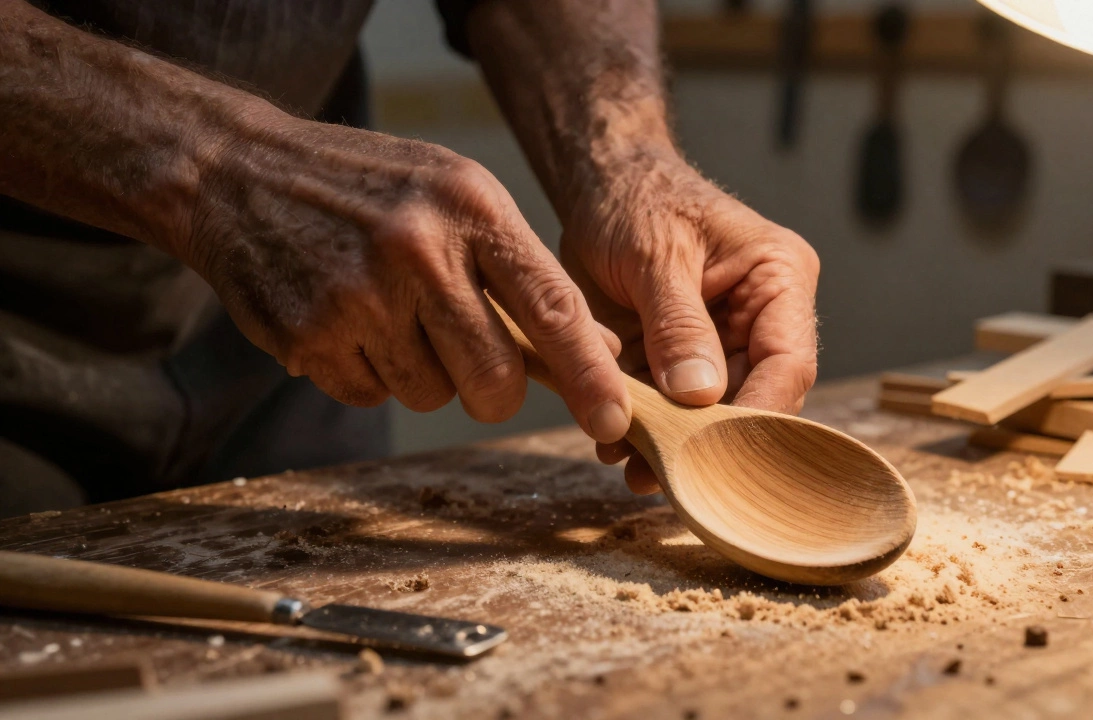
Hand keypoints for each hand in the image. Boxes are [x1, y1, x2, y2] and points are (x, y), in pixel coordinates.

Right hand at [179, 110, 632, 442]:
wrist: (238, 173)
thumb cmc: (373, 189)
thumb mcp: (457, 198)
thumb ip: (525, 272)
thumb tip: (597, 351)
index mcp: (470, 206)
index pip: (551, 307)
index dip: (590, 375)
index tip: (616, 421)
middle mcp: (417, 250)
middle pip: (494, 379)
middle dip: (494, 389)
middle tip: (474, 361)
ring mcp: (357, 297)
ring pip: (430, 395)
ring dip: (421, 372)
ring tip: (387, 310)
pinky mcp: (308, 337)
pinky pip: (371, 396)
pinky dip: (367, 372)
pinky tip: (346, 318)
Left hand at [561, 146, 819, 492]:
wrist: (601, 183)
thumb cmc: (639, 199)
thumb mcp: (656, 256)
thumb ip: (678, 324)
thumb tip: (700, 395)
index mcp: (779, 279)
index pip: (787, 362)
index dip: (758, 415)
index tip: (718, 454)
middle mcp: (761, 317)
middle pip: (753, 398)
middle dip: (709, 441)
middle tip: (668, 473)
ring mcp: (721, 343)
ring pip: (709, 412)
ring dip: (673, 443)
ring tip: (634, 468)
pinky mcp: (680, 359)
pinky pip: (670, 406)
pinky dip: (645, 428)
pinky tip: (617, 447)